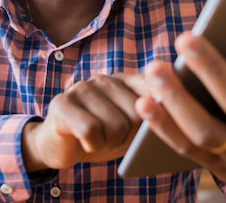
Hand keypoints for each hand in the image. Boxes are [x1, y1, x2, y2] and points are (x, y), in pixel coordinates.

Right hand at [22, 73, 147, 171]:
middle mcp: (104, 79)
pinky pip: (90, 131)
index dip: (159, 113)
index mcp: (124, 81)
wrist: (57, 146)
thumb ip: (148, 117)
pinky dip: (92, 145)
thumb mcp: (128, 127)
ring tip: (100, 140)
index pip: (154, 88)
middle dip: (130, 138)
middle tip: (115, 141)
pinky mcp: (62, 104)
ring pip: (115, 125)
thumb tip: (168, 119)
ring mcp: (82, 88)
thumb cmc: (99, 137)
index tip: (156, 127)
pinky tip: (85, 142)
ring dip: (109, 144)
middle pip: (137, 114)